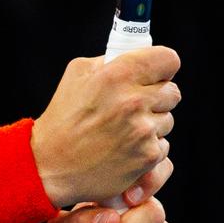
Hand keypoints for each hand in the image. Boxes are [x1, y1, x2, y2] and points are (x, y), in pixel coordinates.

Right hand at [29, 46, 179, 206]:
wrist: (50, 166)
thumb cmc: (62, 118)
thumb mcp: (77, 74)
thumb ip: (110, 61)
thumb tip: (135, 56)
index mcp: (119, 75)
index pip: (168, 60)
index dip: (163, 66)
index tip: (157, 73)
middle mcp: (134, 101)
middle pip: (173, 92)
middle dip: (156, 97)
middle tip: (135, 105)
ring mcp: (143, 132)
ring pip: (168, 121)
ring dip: (152, 124)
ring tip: (123, 131)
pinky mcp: (147, 157)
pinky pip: (163, 147)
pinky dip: (148, 149)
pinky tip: (125, 150)